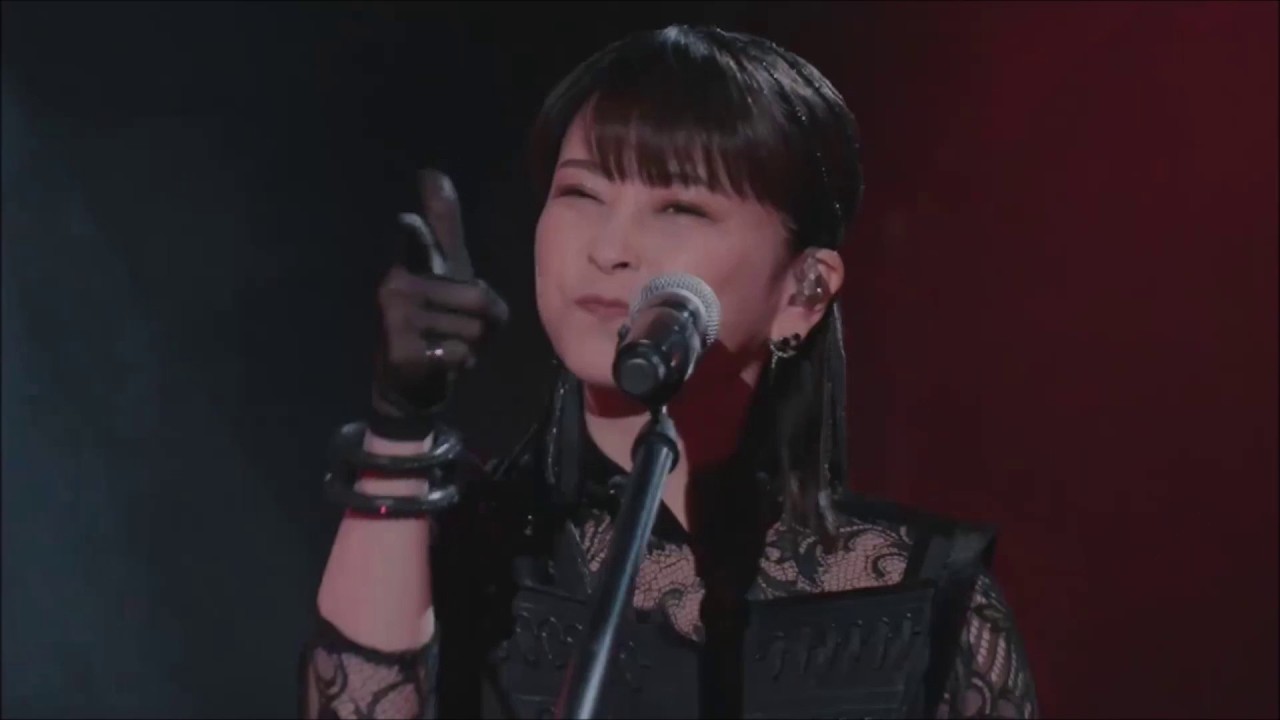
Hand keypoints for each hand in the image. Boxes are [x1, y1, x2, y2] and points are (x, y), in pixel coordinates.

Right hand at [370, 169, 507, 436]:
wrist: (405, 382)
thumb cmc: (434, 319)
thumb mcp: (447, 271)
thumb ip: (444, 227)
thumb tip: (432, 170)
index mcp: (407, 265)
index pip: (419, 240)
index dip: (419, 228)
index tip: (413, 211)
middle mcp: (395, 286)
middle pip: (480, 301)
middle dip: (485, 325)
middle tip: (460, 330)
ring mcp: (395, 320)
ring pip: (474, 331)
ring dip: (474, 347)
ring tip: (449, 346)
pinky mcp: (402, 352)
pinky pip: (460, 353)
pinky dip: (461, 363)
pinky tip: (440, 362)